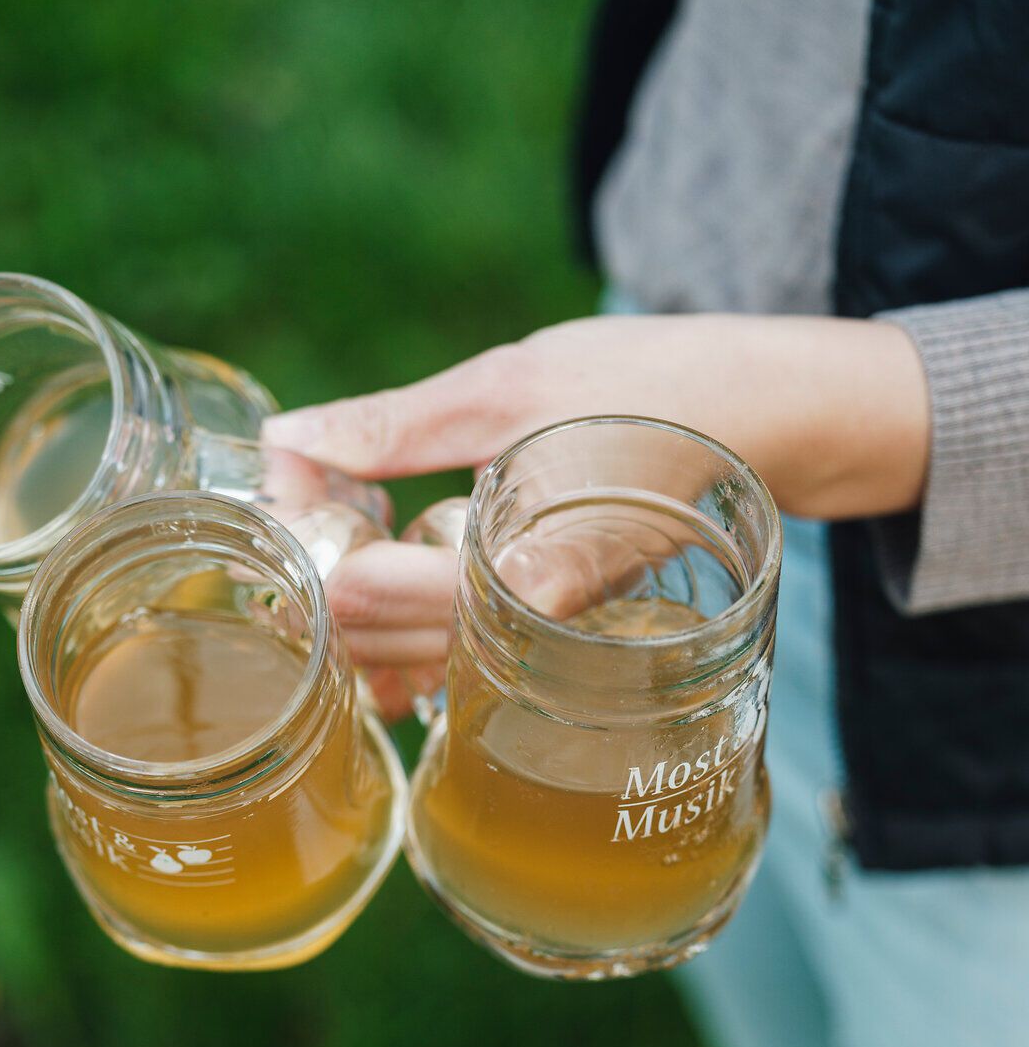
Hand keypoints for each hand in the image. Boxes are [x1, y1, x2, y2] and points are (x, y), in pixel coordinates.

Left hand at [264, 312, 929, 708]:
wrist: (774, 421)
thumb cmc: (657, 388)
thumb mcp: (511, 384)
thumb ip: (393, 426)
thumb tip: (287, 438)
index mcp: (526, 568)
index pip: (375, 590)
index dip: (310, 541)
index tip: (279, 485)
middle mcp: (535, 626)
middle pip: (384, 638)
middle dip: (316, 585)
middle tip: (273, 523)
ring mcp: (546, 640)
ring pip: (416, 662)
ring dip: (352, 619)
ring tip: (308, 556)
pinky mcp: (551, 633)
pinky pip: (458, 658)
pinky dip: (402, 639)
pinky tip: (367, 607)